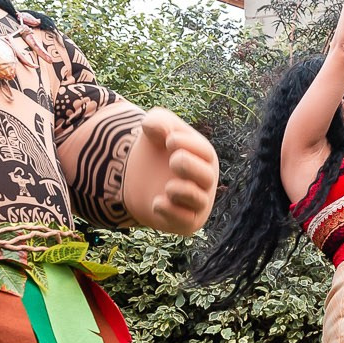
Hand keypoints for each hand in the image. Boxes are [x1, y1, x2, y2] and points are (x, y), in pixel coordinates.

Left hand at [125, 109, 219, 235]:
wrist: (137, 178)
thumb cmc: (155, 149)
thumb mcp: (154, 128)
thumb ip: (158, 121)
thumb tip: (159, 130)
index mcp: (203, 157)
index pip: (204, 152)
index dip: (190, 145)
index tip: (169, 141)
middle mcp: (204, 181)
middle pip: (207, 176)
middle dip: (190, 167)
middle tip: (173, 161)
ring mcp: (196, 203)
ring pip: (198, 201)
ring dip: (184, 192)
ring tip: (168, 187)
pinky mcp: (184, 222)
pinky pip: (185, 221)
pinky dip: (172, 213)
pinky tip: (157, 203)